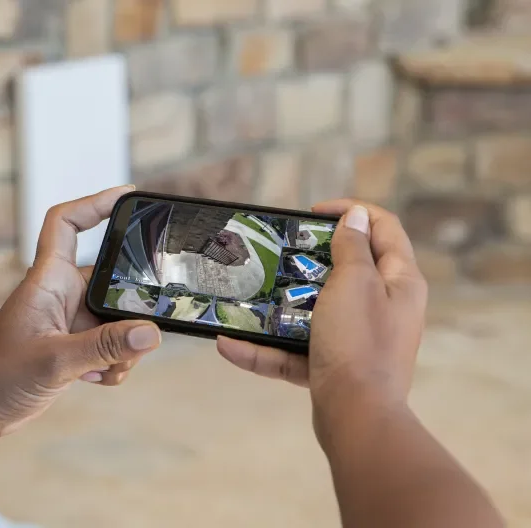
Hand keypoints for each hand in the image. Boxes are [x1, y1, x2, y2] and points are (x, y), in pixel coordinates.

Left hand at [0, 186, 161, 439]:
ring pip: (115, 318)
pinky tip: (97, 379)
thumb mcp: (54, 360)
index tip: (129, 195)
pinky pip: (109, 343)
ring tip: (110, 367)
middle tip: (144, 327)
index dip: (95, 203)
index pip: (67, 223)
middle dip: (132, 306)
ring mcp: (68, 320)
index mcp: (48, 279)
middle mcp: (61, 293)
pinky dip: (113, 362)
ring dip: (122, 344)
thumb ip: (104, 347)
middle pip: (112, 278)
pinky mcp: (72, 345)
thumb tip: (151, 333)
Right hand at [216, 201, 427, 422]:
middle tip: (277, 252)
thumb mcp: (355, 283)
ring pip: (313, 311)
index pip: (383, 228)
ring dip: (277, 306)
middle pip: (346, 269)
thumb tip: (358, 218)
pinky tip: (229, 345)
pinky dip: (265, 349)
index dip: (351, 211)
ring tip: (246, 295)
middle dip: (306, 259)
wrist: (356, 417)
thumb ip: (353, 248)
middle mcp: (383, 307)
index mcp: (399, 281)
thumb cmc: (359, 342)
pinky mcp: (332, 366)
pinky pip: (295, 350)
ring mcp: (356, 339)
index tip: (310, 213)